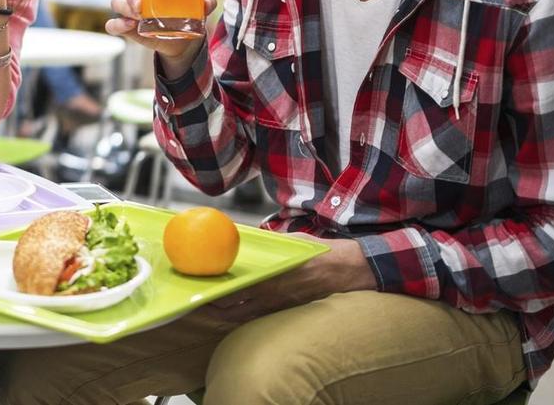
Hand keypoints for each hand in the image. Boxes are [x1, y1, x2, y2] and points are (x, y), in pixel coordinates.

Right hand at [104, 0, 217, 74]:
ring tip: (139, 17)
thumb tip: (207, 1)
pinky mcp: (127, 28)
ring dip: (126, 8)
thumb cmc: (188, 15)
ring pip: (117, 3)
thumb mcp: (199, 7)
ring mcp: (130, 11)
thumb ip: (206, 2)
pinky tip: (129, 26)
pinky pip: (113, 25)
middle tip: (141, 5)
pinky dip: (117, 25)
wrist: (184, 41)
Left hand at [207, 235, 376, 322]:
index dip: (214, 293)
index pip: (235, 291)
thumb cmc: (325, 254)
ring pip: (246, 317)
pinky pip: (262, 318)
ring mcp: (282, 308)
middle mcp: (275, 297)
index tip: (200, 286)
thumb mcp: (295, 242)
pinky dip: (246, 316)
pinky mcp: (290, 312)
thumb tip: (250, 236)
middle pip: (234, 311)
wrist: (355, 271)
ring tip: (210, 308)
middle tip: (199, 300)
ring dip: (227, 315)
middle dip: (214, 309)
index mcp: (273, 279)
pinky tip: (236, 311)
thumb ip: (272, 243)